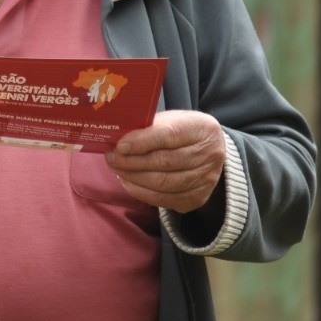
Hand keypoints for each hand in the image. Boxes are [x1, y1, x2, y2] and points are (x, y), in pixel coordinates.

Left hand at [105, 110, 226, 213]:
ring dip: (134, 178)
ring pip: (164, 184)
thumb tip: (118, 138)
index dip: (143, 142)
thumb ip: (149, 127)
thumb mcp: (170, 120)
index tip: (120, 146)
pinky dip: (142, 192)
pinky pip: (165, 200)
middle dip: (132, 162)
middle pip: (165, 162)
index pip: (170, 135)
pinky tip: (128, 182)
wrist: (208, 150)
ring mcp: (206, 179)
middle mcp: (210, 155)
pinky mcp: (198, 198)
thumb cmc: (182, 131)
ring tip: (117, 169)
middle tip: (111, 159)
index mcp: (202, 128)